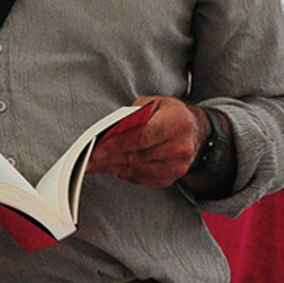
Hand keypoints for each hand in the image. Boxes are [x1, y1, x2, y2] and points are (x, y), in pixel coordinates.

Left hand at [85, 96, 205, 187]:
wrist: (196, 132)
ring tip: (94, 164)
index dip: (117, 144)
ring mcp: (176, 166)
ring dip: (111, 167)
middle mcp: (180, 147)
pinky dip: (124, 172)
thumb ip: (132, 116)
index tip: (97, 149)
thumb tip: (109, 132)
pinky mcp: (170, 178)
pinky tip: (112, 167)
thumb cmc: (171, 115)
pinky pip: (140, 178)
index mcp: (177, 123)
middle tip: (88, 160)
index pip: (142, 137)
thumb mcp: (153, 104)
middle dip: (108, 158)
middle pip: (136, 156)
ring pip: (135, 169)